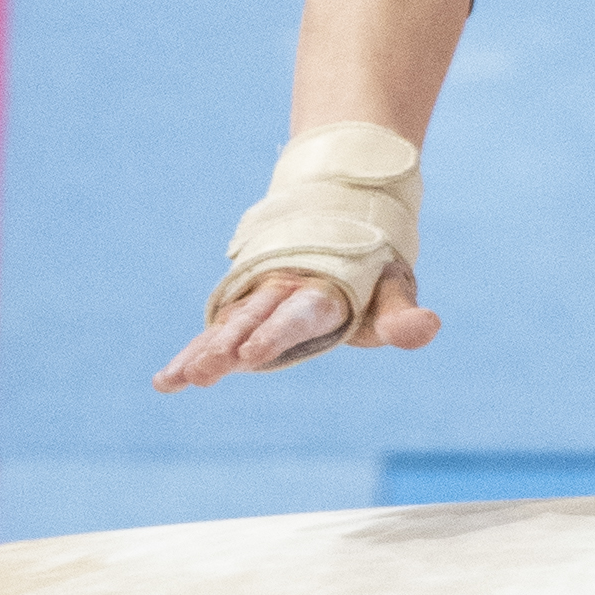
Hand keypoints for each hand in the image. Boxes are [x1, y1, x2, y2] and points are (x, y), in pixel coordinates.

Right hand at [155, 265, 439, 392]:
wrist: (340, 212)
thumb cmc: (371, 266)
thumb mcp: (393, 286)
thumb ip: (401, 316)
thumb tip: (429, 328)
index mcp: (323, 287)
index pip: (299, 313)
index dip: (277, 332)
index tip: (252, 355)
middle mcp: (284, 289)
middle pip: (253, 318)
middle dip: (228, 345)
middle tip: (204, 372)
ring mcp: (260, 298)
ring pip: (228, 324)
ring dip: (203, 350)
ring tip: (176, 380)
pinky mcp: (244, 308)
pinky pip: (215, 332)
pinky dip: (192, 352)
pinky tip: (166, 382)